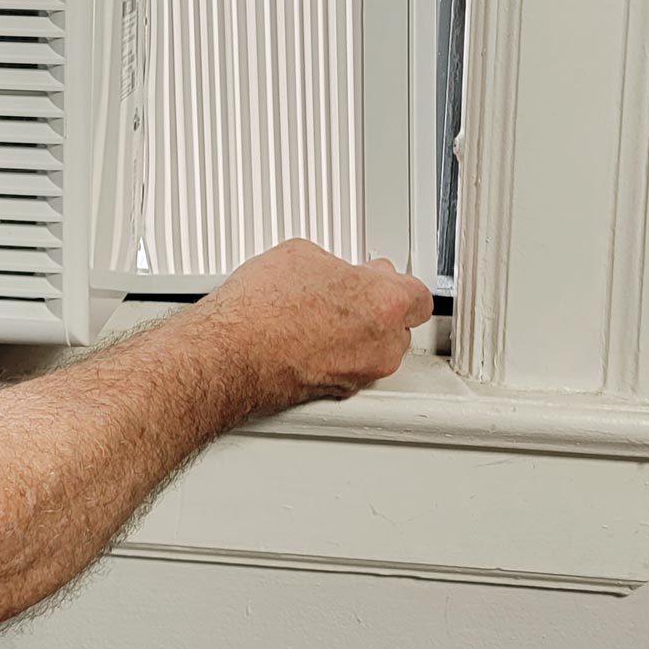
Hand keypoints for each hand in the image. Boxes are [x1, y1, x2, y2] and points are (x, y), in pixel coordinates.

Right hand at [192, 239, 432, 412]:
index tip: (380, 276)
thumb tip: (331, 270)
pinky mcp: (336, 392)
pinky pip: (349, 369)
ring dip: (357, 334)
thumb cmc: (261, 311)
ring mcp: (360, 372)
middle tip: (345, 293)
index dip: (395, 282)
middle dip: (376, 308)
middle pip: (398, 325)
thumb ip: (334, 264)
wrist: (230, 354)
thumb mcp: (301, 256)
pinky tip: (307, 338)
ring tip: (321, 316)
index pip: (417, 295)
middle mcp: (381, 345)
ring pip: (375, 350)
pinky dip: (336, 355)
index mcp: (384, 303)